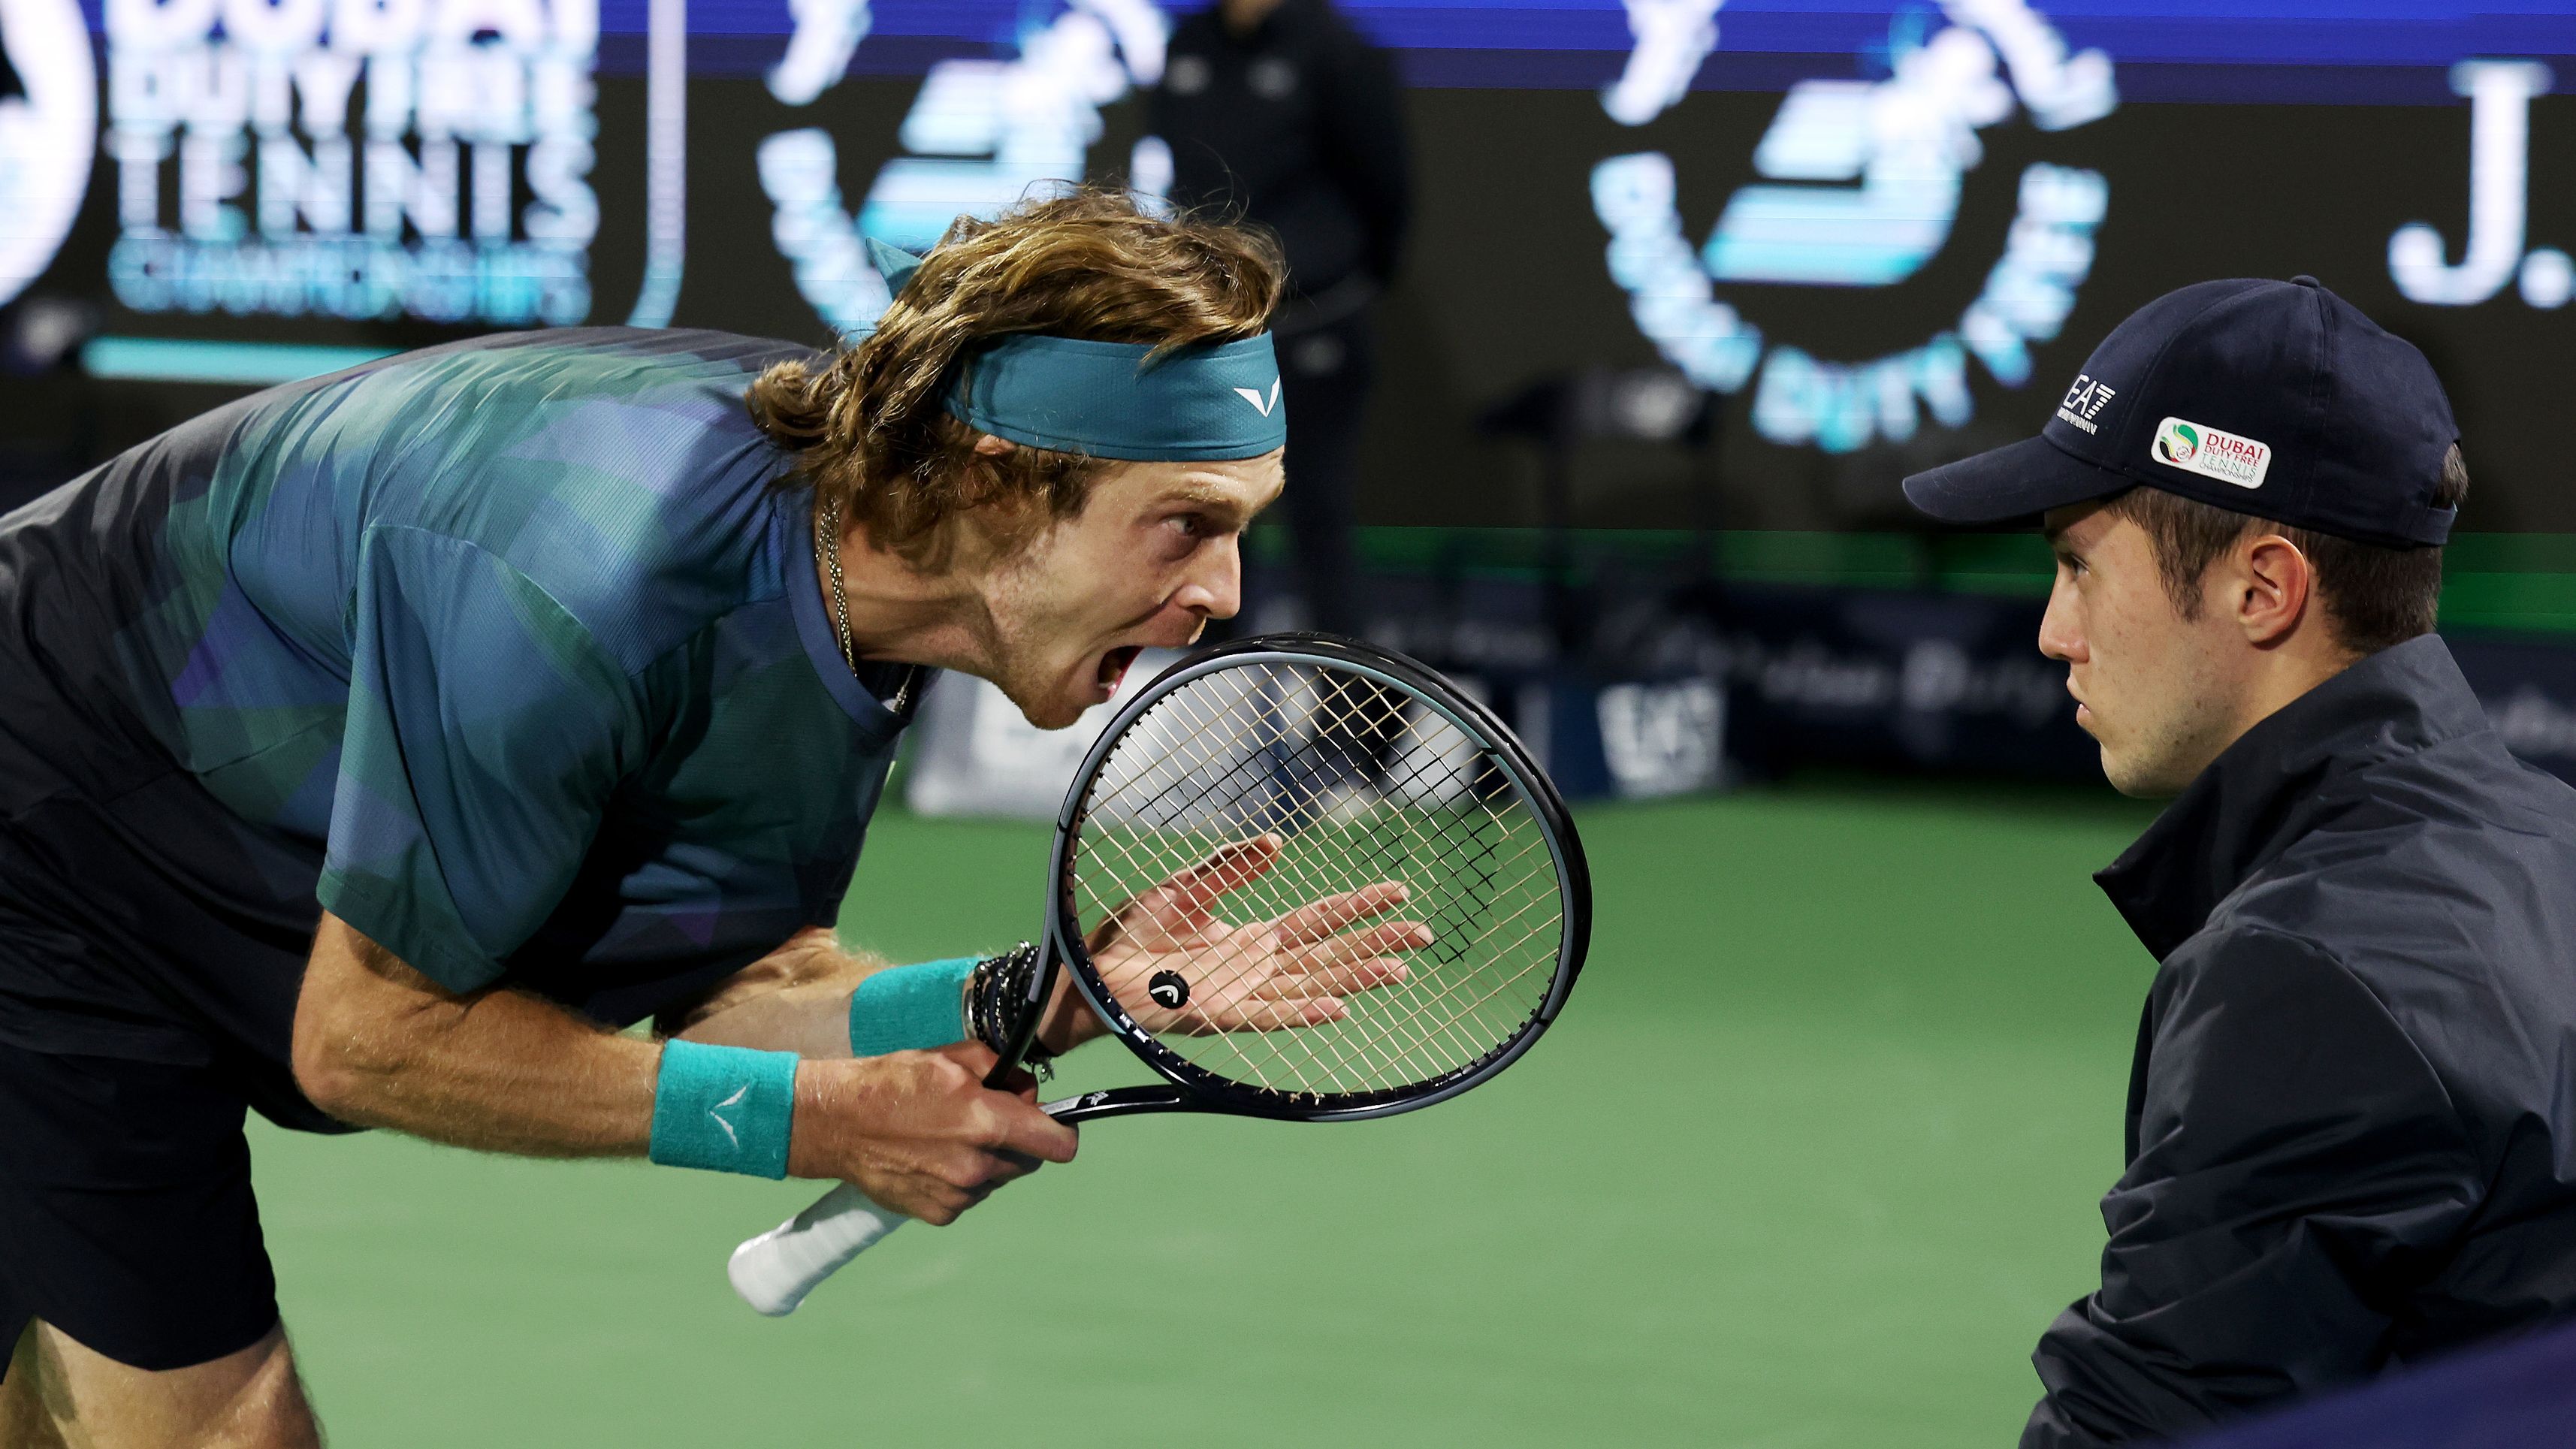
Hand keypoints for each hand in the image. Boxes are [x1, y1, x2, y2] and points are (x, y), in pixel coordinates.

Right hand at [785, 1042, 1077, 1223]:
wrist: (838, 1123)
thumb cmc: (894, 1084)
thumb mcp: (953, 1057)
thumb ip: (1002, 1070)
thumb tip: (1027, 1089)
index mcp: (987, 1123)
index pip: (1058, 1145)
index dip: (1061, 1133)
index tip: (1053, 1127)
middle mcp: (978, 1166)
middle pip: (1027, 1161)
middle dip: (1016, 1141)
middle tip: (984, 1120)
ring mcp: (958, 1195)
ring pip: (997, 1179)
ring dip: (987, 1162)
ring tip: (948, 1138)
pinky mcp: (939, 1213)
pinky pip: (969, 1196)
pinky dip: (960, 1181)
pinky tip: (932, 1159)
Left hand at [1039, 834, 1428, 1051]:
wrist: (1084, 968)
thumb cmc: (1129, 933)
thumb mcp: (1183, 887)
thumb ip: (1229, 868)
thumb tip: (1277, 843)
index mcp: (1253, 939)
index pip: (1319, 921)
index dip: (1359, 906)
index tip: (1399, 892)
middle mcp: (1256, 969)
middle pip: (1330, 955)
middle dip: (1376, 945)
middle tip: (1424, 934)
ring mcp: (1241, 995)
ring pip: (1312, 986)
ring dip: (1355, 980)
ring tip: (1398, 970)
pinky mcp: (1217, 1016)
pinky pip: (1269, 1015)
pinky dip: (1304, 1013)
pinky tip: (1337, 1008)